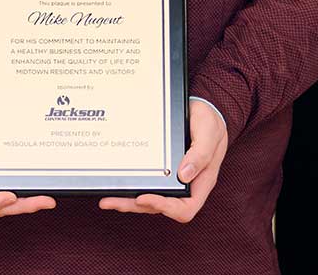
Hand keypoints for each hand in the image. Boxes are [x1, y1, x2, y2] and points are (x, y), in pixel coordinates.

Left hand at [99, 97, 226, 222]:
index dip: (165, 208)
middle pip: (161, 207)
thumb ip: (200, 154)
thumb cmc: (210, 121)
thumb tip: (184, 175)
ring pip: (150, 199)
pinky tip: (116, 184)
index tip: (144, 197)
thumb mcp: (209, 133)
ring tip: (107, 200)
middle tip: (111, 202)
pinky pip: (147, 184)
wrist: (205, 109)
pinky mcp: (162, 170)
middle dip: (135, 206)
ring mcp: (173, 179)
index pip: (185, 208)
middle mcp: (186, 184)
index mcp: (201, 181)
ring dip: (129, 202)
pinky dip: (131, 187)